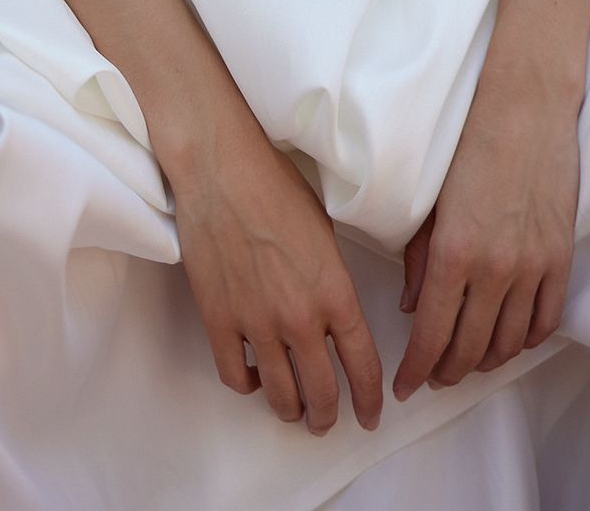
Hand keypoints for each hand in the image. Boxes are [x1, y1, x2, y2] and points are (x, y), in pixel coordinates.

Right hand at [169, 125, 383, 435]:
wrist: (221, 168)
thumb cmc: (277, 185)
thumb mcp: (327, 231)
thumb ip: (335, 279)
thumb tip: (337, 308)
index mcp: (335, 292)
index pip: (363, 365)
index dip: (370, 398)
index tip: (371, 416)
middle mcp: (300, 319)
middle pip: (322, 392)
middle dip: (329, 415)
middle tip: (328, 421)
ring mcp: (255, 324)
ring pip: (280, 394)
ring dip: (291, 410)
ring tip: (294, 410)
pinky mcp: (218, 320)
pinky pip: (235, 376)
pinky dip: (248, 385)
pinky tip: (254, 376)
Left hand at [392, 76, 578, 402]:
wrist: (525, 107)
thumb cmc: (469, 144)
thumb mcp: (431, 201)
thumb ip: (420, 259)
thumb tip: (414, 309)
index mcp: (453, 253)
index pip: (432, 334)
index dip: (417, 369)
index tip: (405, 387)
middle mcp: (494, 268)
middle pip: (469, 347)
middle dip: (447, 371)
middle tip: (434, 378)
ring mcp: (533, 266)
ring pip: (508, 342)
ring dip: (485, 361)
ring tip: (468, 364)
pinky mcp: (561, 258)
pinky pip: (545, 320)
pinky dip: (525, 340)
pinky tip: (509, 341)